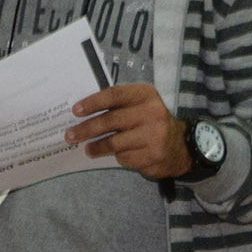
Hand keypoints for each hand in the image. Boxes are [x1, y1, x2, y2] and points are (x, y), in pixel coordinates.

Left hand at [67, 82, 189, 179]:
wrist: (180, 146)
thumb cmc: (151, 122)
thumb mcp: (140, 105)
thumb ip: (118, 105)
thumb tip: (83, 113)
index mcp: (146, 94)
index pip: (115, 95)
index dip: (93, 102)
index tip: (76, 111)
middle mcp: (152, 112)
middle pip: (111, 120)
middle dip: (87, 129)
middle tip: (70, 135)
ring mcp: (154, 135)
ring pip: (115, 142)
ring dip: (97, 147)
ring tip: (88, 149)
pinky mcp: (153, 155)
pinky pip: (125, 157)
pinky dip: (118, 157)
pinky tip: (120, 155)